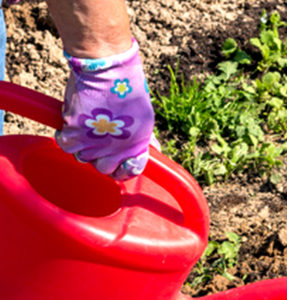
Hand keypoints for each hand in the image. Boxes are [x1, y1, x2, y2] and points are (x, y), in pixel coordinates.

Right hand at [55, 39, 155, 180]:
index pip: (128, 173)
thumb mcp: (145, 118)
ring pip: (83, 157)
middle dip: (102, 156)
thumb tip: (152, 150)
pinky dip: (67, 137)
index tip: (121, 157)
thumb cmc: (129, 90)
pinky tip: (73, 125)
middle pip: (103, 168)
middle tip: (100, 138)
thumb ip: (145, 139)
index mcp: (135, 149)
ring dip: (84, 145)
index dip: (124, 167)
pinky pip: (66, 145)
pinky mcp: (74, 134)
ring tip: (88, 127)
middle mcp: (115, 152)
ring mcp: (93, 145)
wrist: (108, 70)